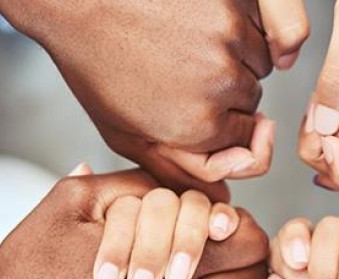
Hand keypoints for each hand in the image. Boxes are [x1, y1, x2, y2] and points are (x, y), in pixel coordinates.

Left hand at [0, 0, 301, 194]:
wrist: (78, 1)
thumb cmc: (96, 64)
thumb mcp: (126, 136)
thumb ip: (180, 171)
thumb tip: (225, 198)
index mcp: (199, 124)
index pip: (247, 138)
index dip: (220, 123)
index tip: (193, 105)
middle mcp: (221, 82)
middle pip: (252, 98)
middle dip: (225, 90)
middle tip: (180, 70)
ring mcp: (230, 35)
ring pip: (259, 60)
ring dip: (235, 55)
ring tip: (187, 45)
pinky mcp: (234, 0)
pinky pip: (258, 24)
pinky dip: (239, 24)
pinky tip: (197, 22)